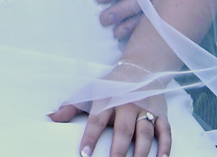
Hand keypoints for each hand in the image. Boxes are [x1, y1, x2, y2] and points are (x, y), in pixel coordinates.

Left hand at [49, 88, 171, 156]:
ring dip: (141, 152)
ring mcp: (146, 110)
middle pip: (123, 130)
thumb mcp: (90, 92)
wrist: (141, 68)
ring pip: (145, 132)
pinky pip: (165, 131)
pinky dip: (165, 146)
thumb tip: (51, 118)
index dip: (90, 137)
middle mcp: (128, 105)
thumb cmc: (111, 85)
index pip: (97, 121)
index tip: (84, 154)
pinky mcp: (161, 114)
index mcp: (108, 100)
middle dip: (118, 150)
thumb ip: (71, 107)